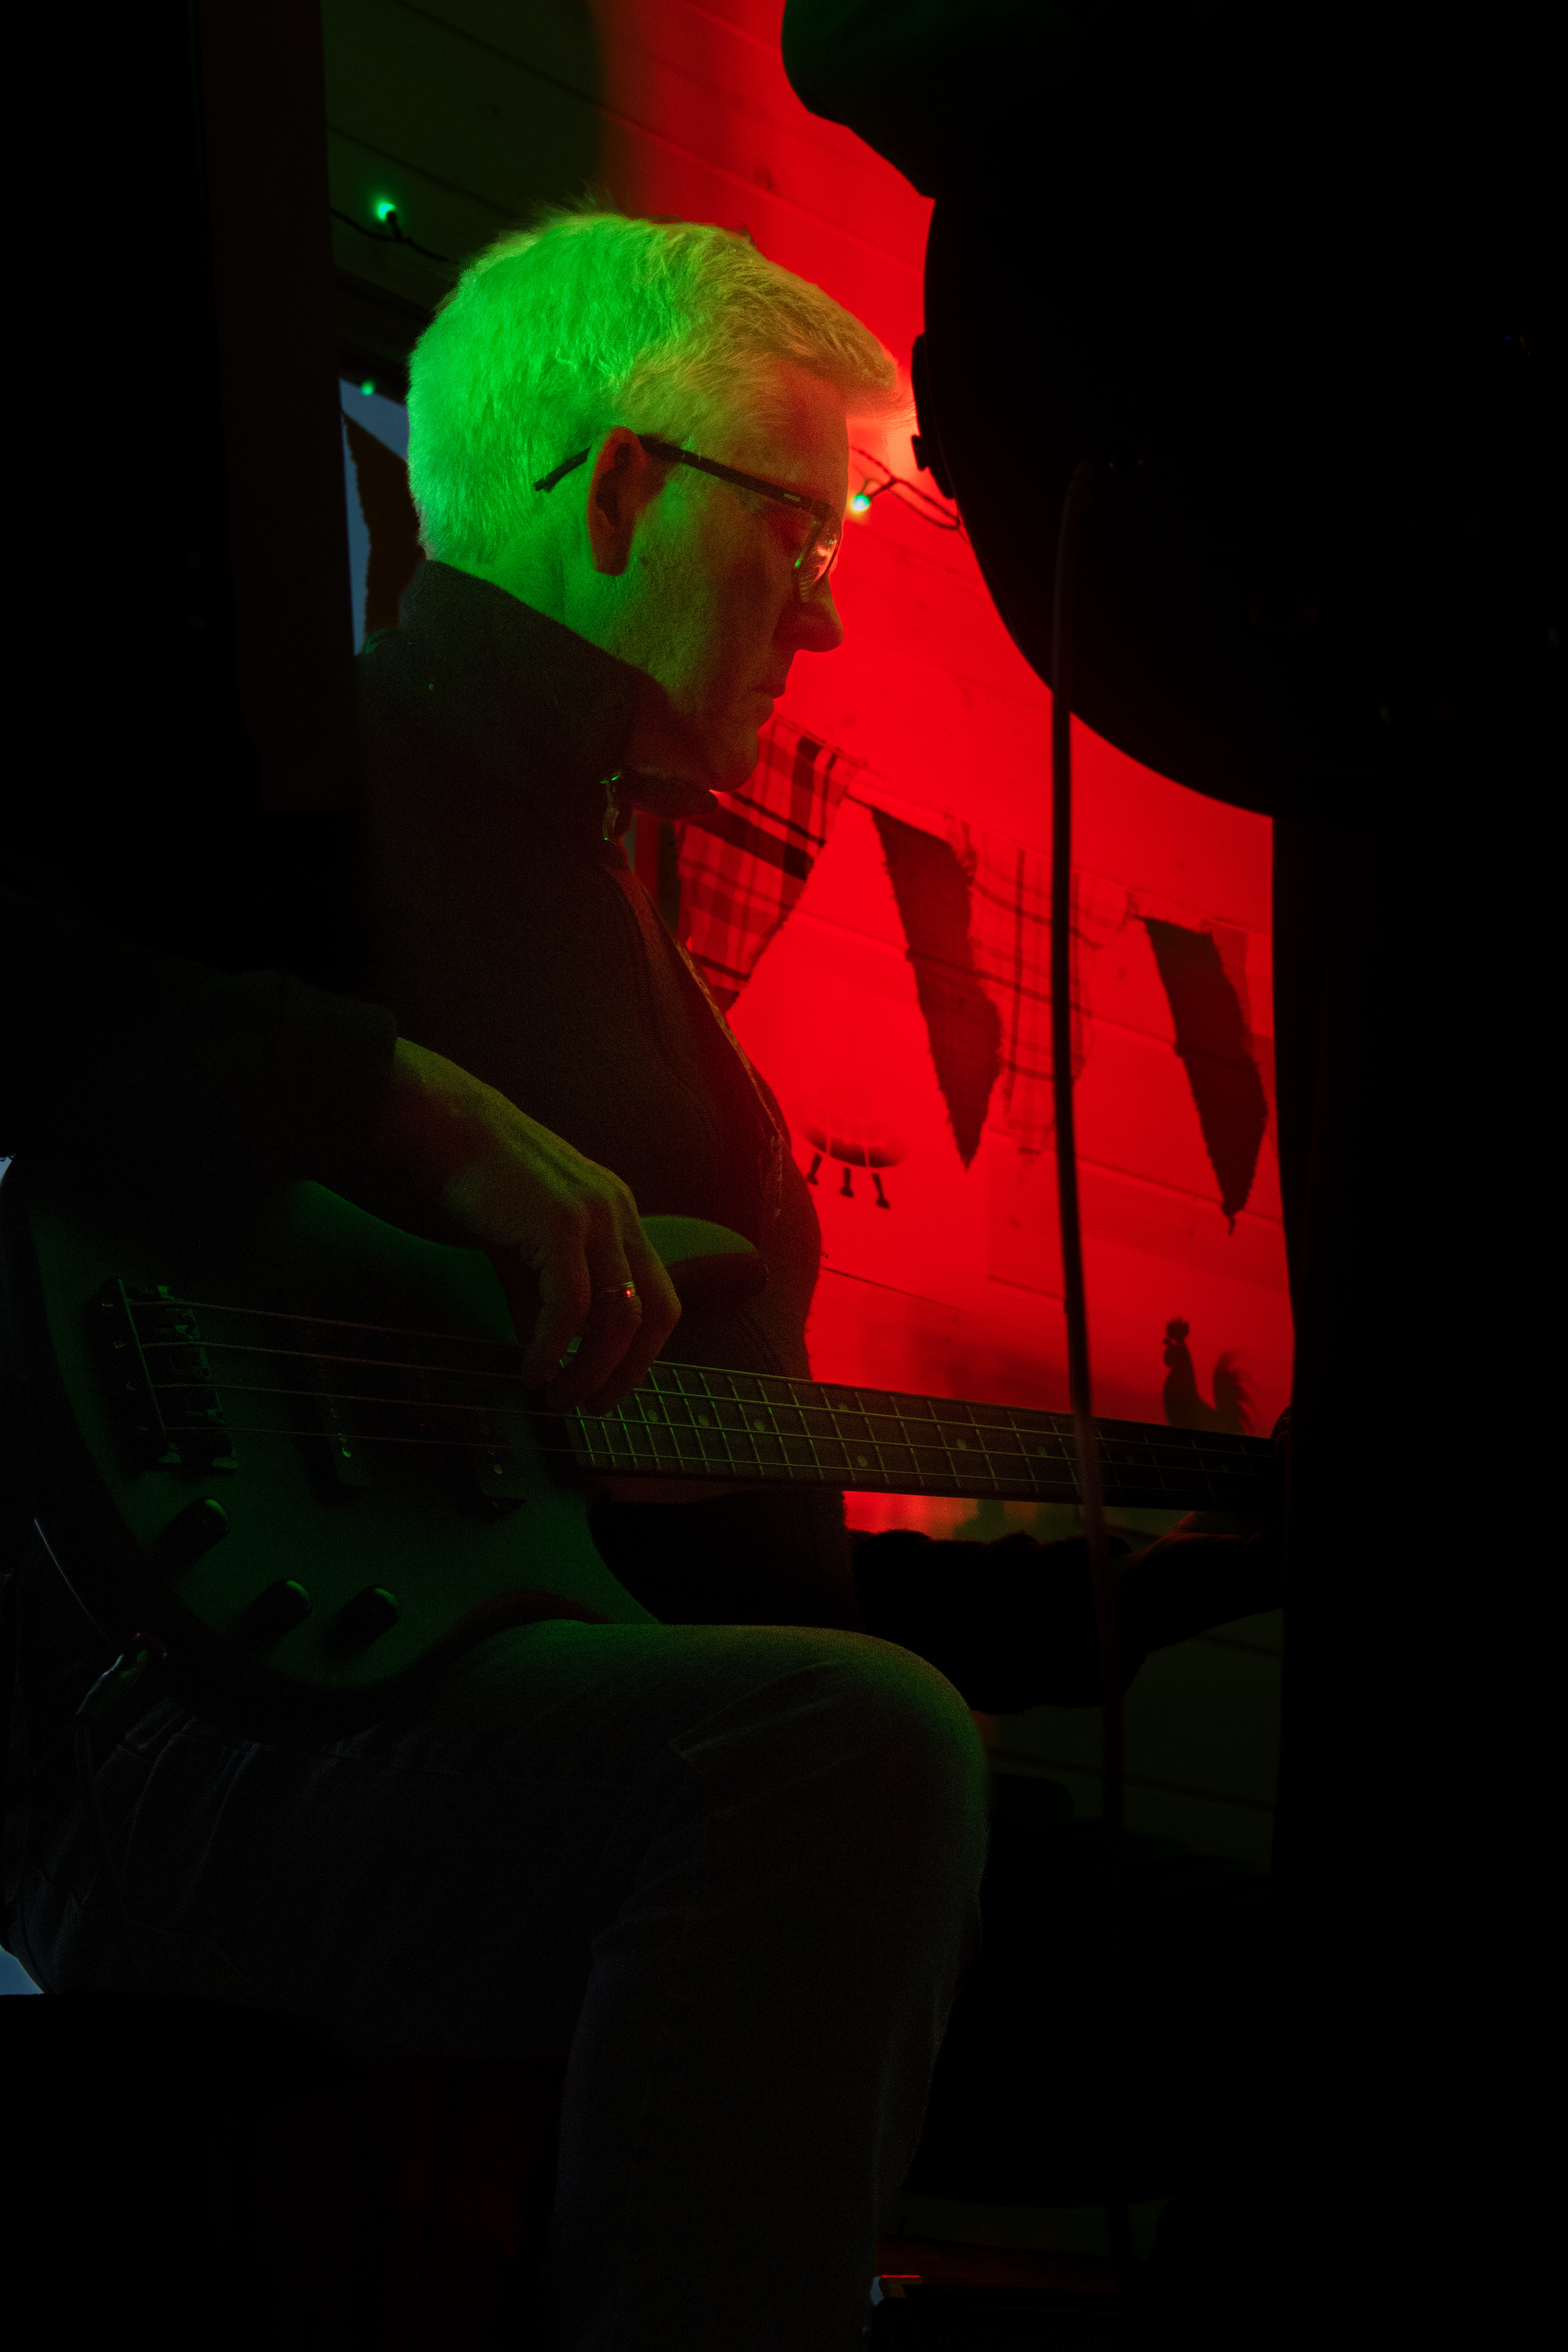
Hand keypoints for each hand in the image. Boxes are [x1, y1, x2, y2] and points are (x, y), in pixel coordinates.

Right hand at [372, 1038, 680, 1411]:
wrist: (444, 1120)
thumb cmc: (480, 1178)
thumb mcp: (535, 1230)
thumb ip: (556, 1278)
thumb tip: (555, 1344)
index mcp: (620, 1214)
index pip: (661, 1299)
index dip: (642, 1355)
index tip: (608, 1387)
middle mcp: (619, 1213)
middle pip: (656, 1315)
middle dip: (627, 1373)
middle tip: (591, 1406)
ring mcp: (594, 1216)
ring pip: (618, 1318)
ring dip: (589, 1370)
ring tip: (556, 1396)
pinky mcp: (557, 1223)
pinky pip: (570, 1306)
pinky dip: (553, 1348)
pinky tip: (531, 1370)